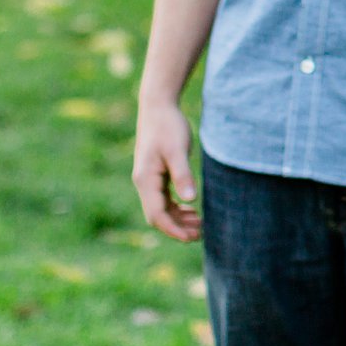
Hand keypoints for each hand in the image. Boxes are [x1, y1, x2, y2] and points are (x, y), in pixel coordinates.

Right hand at [132, 100, 199, 242]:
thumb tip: (191, 199)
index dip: (173, 229)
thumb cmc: (168, 126)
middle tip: (202, 233)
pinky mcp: (156, 174)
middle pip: (158, 215)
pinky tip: (192, 208)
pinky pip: (164, 198)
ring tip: (201, 224)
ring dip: (179, 218)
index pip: (156, 214)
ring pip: (162, 208)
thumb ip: (183, 174)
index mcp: (145, 180)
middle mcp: (144, 182)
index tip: (192, 238)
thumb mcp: (178, 150)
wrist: (158, 106)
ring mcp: (148, 179)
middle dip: (178, 227)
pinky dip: (177, 207)